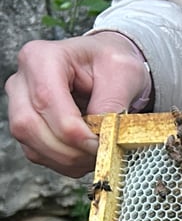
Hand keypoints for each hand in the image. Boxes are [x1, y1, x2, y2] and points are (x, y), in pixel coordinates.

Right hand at [4, 32, 151, 177]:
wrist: (107, 67)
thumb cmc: (112, 62)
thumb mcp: (123, 71)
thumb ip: (112, 102)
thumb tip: (101, 134)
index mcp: (42, 58)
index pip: (46, 101)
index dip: (74, 132)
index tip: (101, 144)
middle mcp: (22, 81)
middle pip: (30, 126)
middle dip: (70, 150)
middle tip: (101, 152)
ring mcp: (20, 104)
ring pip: (31, 143)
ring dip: (67, 159)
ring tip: (96, 154)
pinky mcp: (28, 126)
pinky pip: (37, 153)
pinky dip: (64, 162)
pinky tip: (85, 156)